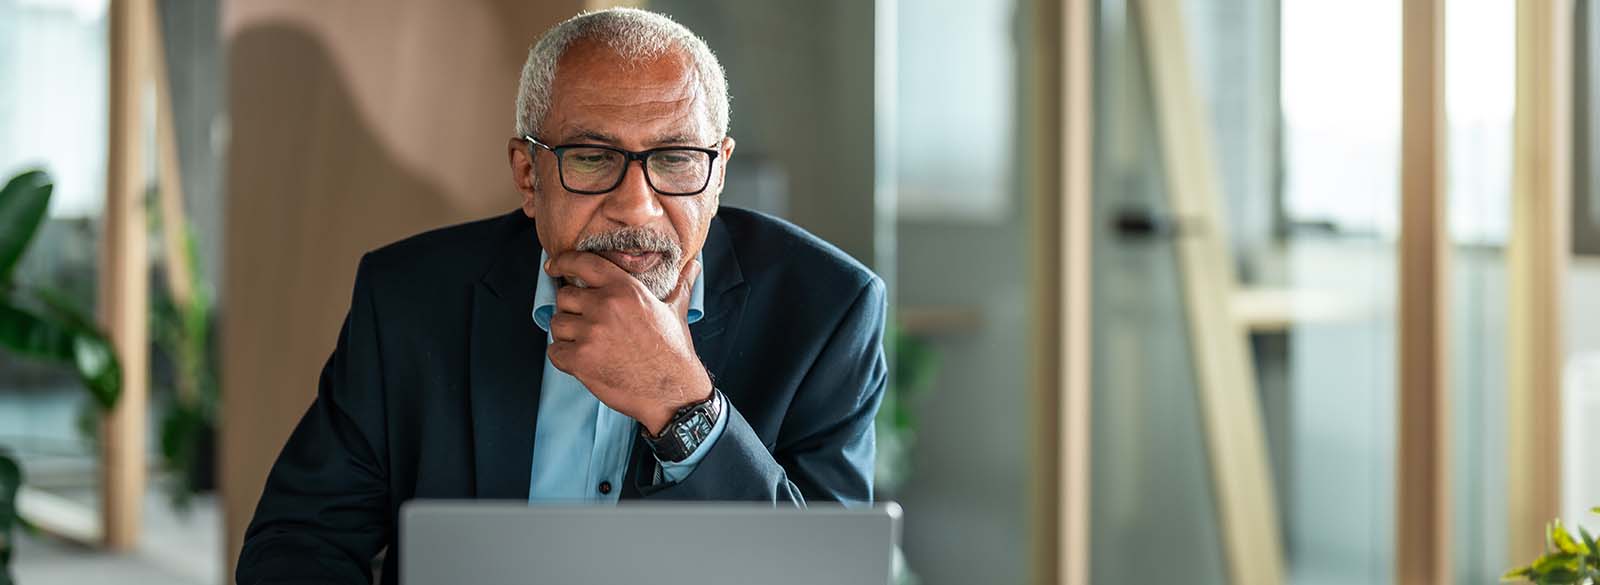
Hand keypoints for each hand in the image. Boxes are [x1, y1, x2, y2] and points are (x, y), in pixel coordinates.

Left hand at [544, 251, 710, 434]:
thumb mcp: (676, 310)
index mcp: (625, 289)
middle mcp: (605, 307)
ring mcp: (590, 334)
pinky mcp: (580, 361)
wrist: (672, 391)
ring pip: (557, 324)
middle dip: (571, 309)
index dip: (564, 262)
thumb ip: (679, 284)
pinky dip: (563, 357)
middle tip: (586, 322)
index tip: (554, 266)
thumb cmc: (673, 351)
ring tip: (587, 343)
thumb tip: (694, 265)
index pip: (583, 263)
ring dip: (567, 334)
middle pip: (564, 296)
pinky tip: (583, 360)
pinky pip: (554, 351)